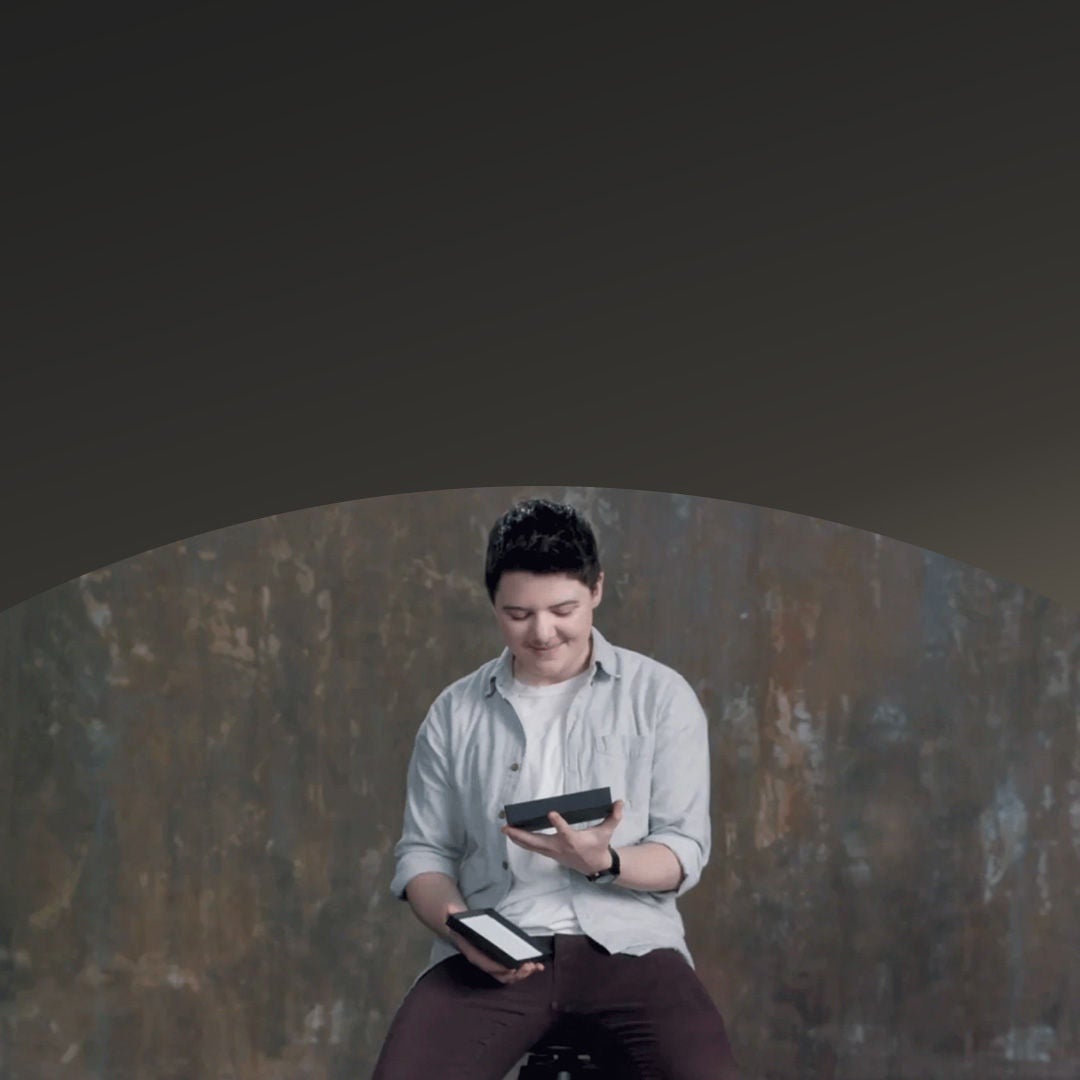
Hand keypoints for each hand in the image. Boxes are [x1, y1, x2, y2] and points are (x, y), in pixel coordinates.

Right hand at [444, 904, 544, 985]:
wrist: (460, 929)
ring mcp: (493, 963)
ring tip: (535, 966)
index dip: (499, 968)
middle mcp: (483, 962)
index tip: (511, 967)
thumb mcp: (454, 916)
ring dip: (523, 973)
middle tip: (529, 966)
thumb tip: (451, 909)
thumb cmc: (460, 924)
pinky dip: (525, 970)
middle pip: (500, 974)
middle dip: (516, 973)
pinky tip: (537, 965)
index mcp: (473, 953)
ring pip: (508, 975)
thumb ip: (452, 913)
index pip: (486, 964)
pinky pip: (512, 970)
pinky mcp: (501, 961)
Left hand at [502, 800, 624, 876]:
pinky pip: (533, 848)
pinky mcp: (550, 853)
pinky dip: (522, 842)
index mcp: (574, 841)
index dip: (558, 823)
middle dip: (522, 835)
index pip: (565, 831)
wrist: (595, 866)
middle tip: (508, 827)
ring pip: (532, 846)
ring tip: (505, 829)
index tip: (551, 813)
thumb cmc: (599, 845)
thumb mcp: (608, 831)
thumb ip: (613, 816)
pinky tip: (512, 835)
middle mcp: (560, 848)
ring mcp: (553, 852)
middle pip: (538, 842)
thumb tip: (620, 801)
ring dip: (518, 838)